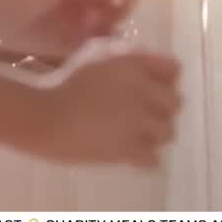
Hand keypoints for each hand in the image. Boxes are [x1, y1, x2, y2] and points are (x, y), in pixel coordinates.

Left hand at [0, 0, 136, 57]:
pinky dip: (94, 48)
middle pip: (122, 13)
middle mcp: (92, 5)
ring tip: (85, 27)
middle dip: (116, 15)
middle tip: (96, 18)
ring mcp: (83, 27)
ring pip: (111, 33)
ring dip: (105, 31)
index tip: (118, 3)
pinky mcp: (72, 48)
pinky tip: (80, 41)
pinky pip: (94, 50)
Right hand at [27, 40, 181, 166]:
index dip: (167, 79)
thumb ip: (124, 64)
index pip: (173, 68)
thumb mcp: (96, 62)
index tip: (155, 87)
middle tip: (146, 115)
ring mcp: (138, 121)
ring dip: (155, 134)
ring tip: (139, 136)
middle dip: (163, 109)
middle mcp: (142, 91)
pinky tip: (132, 155)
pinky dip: (145, 158)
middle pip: (175, 102)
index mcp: (133, 66)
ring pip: (168, 131)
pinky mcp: (129, 148)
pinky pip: (153, 158)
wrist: (45, 117)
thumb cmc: (64, 86)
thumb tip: (143, 70)